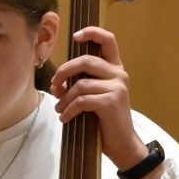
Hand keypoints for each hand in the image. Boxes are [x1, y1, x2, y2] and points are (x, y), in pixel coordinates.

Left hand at [51, 26, 161, 178]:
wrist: (122, 145)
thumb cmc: (106, 122)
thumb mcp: (94, 97)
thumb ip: (81, 84)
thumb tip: (57, 83)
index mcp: (116, 69)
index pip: (108, 40)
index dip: (91, 32)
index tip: (75, 36)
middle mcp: (119, 74)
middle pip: (86, 61)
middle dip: (64, 72)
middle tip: (55, 86)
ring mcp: (117, 87)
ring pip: (80, 84)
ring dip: (64, 99)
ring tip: (60, 110)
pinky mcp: (111, 102)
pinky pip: (82, 101)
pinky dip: (69, 110)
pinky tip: (65, 118)